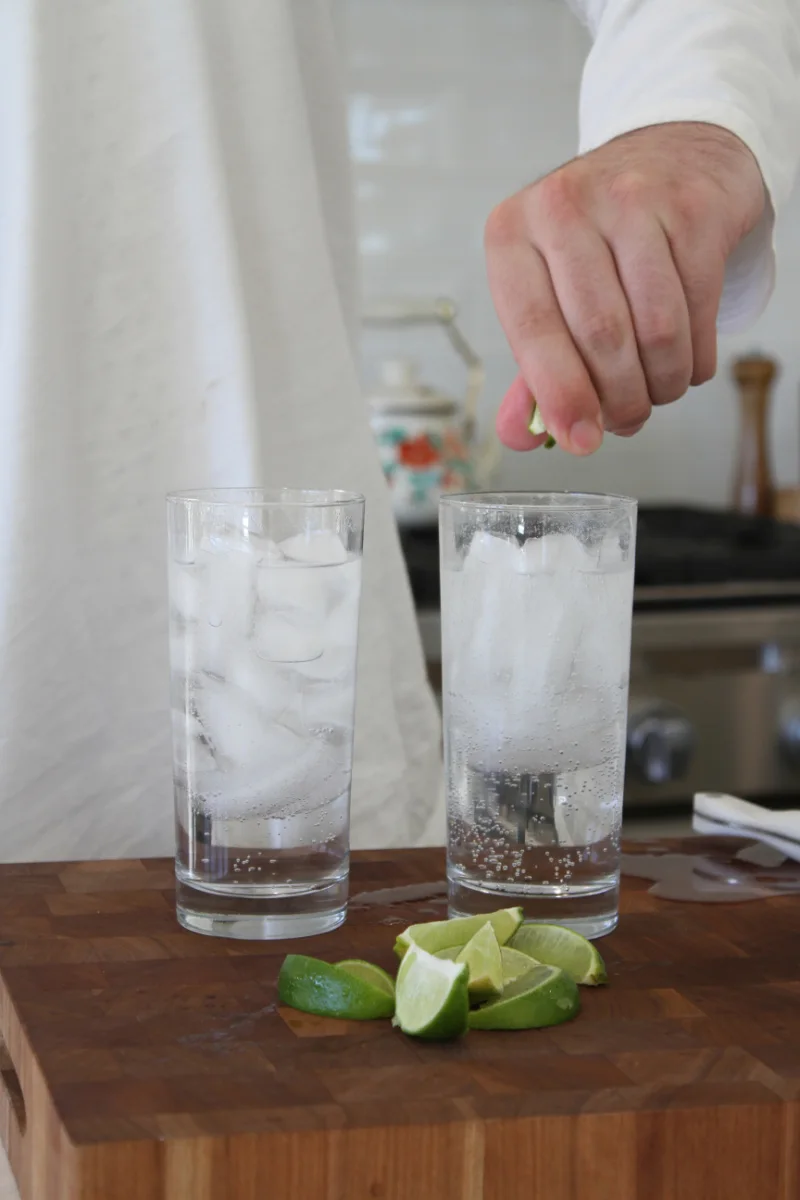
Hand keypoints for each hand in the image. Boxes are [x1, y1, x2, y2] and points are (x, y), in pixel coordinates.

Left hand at [485, 122, 765, 453]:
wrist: (672, 157)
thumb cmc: (599, 239)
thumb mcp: (549, 291)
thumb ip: (533, 369)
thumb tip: (520, 435)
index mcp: (512, 234)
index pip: (533, 329)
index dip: (560, 395)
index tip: (579, 440)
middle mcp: (564, 207)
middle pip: (600, 336)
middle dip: (619, 399)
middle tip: (627, 420)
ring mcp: (632, 200)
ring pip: (657, 330)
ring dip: (662, 383)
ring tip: (657, 390)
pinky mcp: (691, 209)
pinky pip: (699, 312)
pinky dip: (696, 357)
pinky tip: (687, 358)